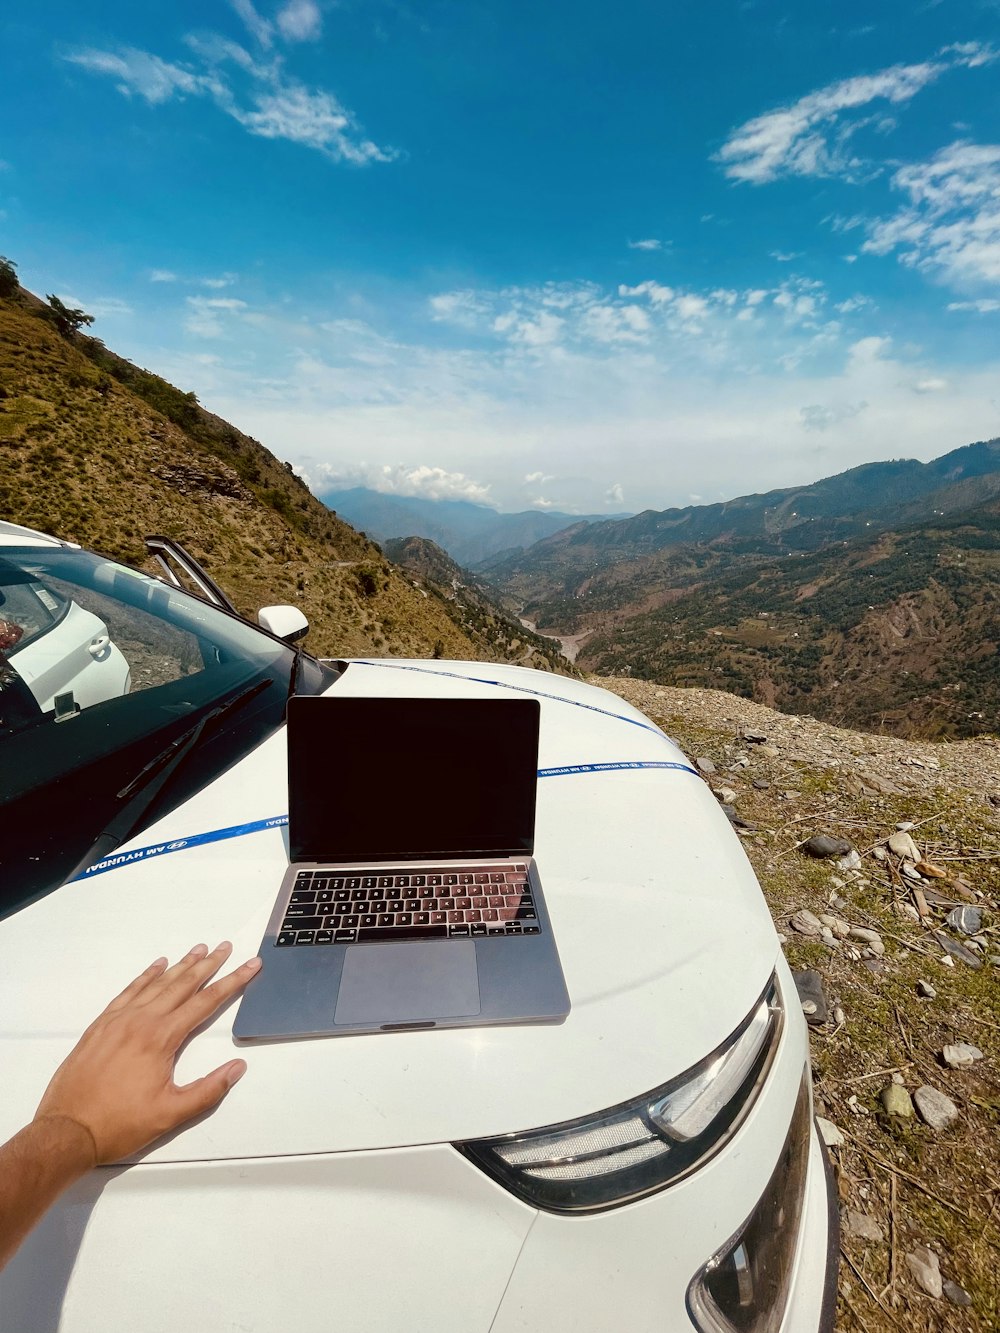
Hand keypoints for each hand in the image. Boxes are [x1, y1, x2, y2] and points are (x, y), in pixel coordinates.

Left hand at [33, 942, 260, 1164]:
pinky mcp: (101, 1025)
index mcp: (161, 1038)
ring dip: (180, 965)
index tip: (250, 965)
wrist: (67, 1131)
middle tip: (225, 946)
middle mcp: (141, 1021)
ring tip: (199, 950)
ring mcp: (118, 1020)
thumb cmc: (120, 1124)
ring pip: (156, 984)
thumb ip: (208, 1090)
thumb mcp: (171, 1114)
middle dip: (208, 965)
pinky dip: (145, 976)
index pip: (205, 1003)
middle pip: (182, 985)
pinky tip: (157, 966)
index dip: (231, 982)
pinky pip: (128, 992)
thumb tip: (238, 1067)